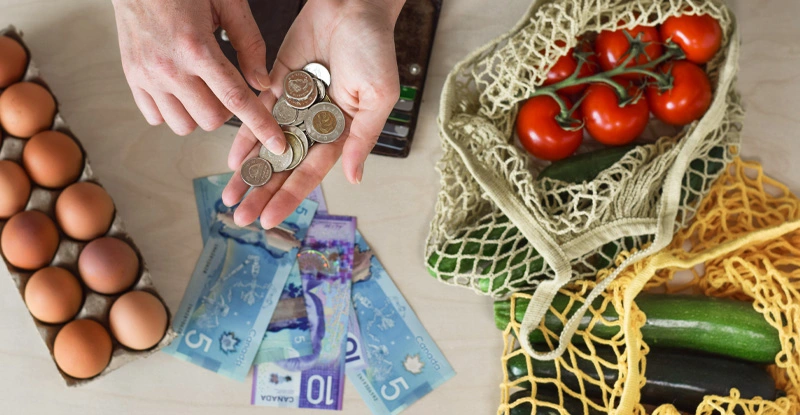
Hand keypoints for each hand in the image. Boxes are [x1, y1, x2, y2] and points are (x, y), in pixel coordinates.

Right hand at [112, 0, 285, 153]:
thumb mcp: (228, 3)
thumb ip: (249, 44)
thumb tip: (262, 82)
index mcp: (196, 48)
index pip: (236, 100)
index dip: (261, 125)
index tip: (277, 144)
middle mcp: (169, 67)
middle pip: (211, 119)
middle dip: (228, 111)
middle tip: (227, 87)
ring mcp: (147, 75)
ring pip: (184, 125)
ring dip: (200, 114)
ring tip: (202, 88)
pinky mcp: (131, 76)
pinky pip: (156, 117)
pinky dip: (173, 111)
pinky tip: (181, 89)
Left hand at [222, 0, 403, 227]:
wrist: (352, 5)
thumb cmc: (374, 48)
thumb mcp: (378, 97)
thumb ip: (362, 138)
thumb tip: (355, 179)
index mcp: (341, 131)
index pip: (310, 172)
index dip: (289, 196)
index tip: (269, 218)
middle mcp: (316, 124)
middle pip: (284, 166)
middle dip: (262, 192)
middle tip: (239, 217)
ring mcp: (296, 105)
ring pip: (268, 146)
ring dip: (249, 171)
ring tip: (229, 196)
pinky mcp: (279, 83)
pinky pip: (258, 114)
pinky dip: (245, 134)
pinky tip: (232, 158)